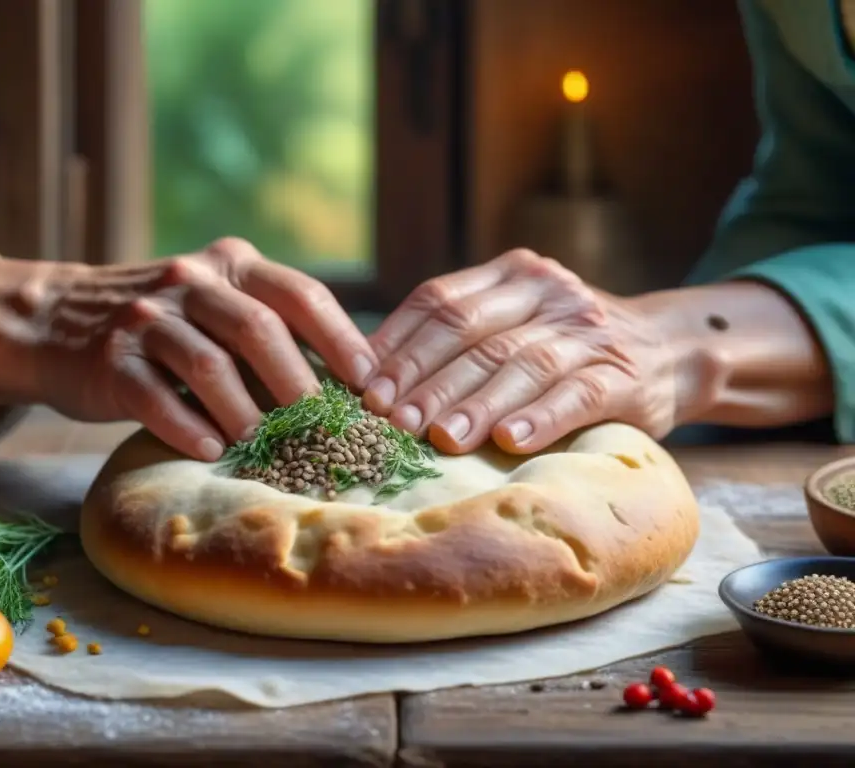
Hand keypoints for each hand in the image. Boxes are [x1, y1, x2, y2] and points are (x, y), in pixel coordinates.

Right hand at [0, 238, 376, 460]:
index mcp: (231, 264)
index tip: (368, 380)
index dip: (340, 336)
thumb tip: (350, 384)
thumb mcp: (218, 306)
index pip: (298, 292)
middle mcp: (191, 280)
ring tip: (264, 446)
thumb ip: (271, 328)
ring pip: (208, 365)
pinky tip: (208, 451)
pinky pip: (154, 397)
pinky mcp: (110, 359)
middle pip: (258, 328)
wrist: (58, 322)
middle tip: (323, 426)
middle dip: (297, 382)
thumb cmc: (166, 327)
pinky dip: (186, 427)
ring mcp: (147, 318)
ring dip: (243, 412)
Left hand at [361, 249, 714, 454]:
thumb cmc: (566, 346)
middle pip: (473, 334)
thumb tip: (369, 374)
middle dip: (426, 379)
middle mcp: (548, 293)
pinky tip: (509, 441)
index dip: (398, 345)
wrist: (670, 348)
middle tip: (390, 419)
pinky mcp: (623, 375)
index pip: (441, 302)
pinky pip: (578, 394)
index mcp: (512, 274)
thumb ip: (456, 337)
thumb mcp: (514, 322)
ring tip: (440, 438)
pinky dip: (540, 418)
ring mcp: (588, 332)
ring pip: (521, 364)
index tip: (363, 388)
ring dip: (475, 402)